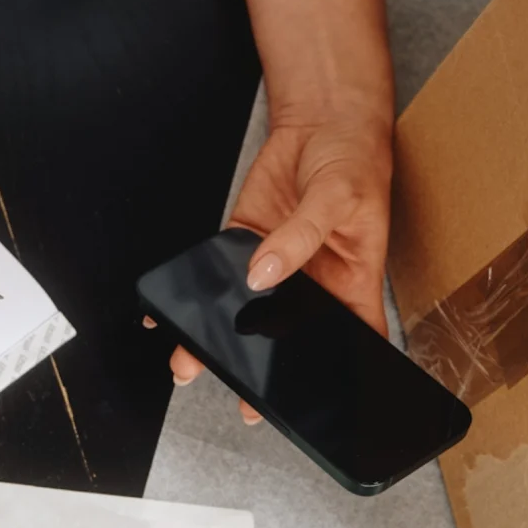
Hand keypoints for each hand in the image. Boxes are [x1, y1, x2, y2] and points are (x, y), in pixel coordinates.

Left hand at [150, 112, 392, 422]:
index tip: (312, 405)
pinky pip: (217, 275)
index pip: (350, 340)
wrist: (321, 122)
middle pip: (286, 335)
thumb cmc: (353, 162)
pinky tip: (174, 312)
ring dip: (219, 337)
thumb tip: (262, 273)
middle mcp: (310, 283)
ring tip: (192, 362)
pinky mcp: (243, 243)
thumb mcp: (338, 199)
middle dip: (263, 367)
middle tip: (243, 399)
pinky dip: (196, 294)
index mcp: (351, 283)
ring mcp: (273, 264)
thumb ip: (299, 238)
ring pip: (245, 312)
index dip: (335, 375)